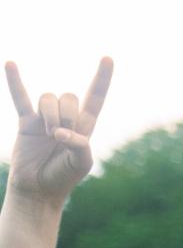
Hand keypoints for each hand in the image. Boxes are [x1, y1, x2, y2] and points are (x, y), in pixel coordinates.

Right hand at [5, 57, 113, 206]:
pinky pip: (19, 97)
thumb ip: (79, 145)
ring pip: (48, 98)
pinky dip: (15, 80)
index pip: (95, 97)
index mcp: (85, 126)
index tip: (108, 58)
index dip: (102, 78)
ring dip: (50, 115)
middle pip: (68, 97)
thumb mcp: (81, 163)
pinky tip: (10, 63)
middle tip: (62, 137)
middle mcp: (65, 118)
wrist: (38, 190)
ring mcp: (44, 118)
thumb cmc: (63, 178)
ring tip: (49, 135)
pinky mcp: (25, 122)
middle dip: (66, 115)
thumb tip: (59, 132)